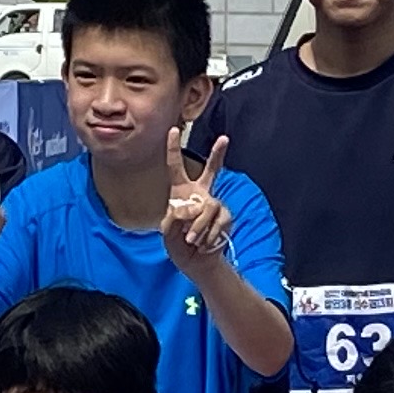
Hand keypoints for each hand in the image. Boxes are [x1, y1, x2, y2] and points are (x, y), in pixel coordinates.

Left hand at [161, 140, 234, 269]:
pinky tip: (203, 243)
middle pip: (211, 171)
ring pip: (208, 207)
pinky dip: (208, 235)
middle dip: (218, 154)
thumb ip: (178, 215)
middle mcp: (200, 194)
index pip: (175, 167)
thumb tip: (197, 207)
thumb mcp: (168, 229)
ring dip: (198, 227)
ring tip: (191, 240)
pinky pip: (218, 221)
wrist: (195, 261)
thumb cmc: (178, 243)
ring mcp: (214, 204)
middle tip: (224, 138)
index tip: (172, 130)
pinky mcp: (225, 217)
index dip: (173, 149)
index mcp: (180, 191)